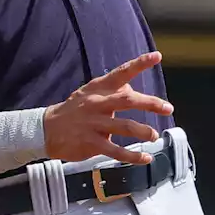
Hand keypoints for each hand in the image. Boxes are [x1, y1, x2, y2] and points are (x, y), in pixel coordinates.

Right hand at [42, 52, 173, 166]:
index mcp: (98, 88)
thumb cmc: (74, 110)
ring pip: (124, 126)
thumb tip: (132, 89)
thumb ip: (112, 91)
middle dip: (149, 103)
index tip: (156, 56)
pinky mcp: (91, 142)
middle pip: (126, 99)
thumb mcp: (90, 93)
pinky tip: (145, 157)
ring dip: (143, 130)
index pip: (121, 72)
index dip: (139, 64)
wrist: (47, 129)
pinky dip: (133, 155)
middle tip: (167, 107)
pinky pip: (116, 150)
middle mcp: (97, 103)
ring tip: (154, 134)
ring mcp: (94, 123)